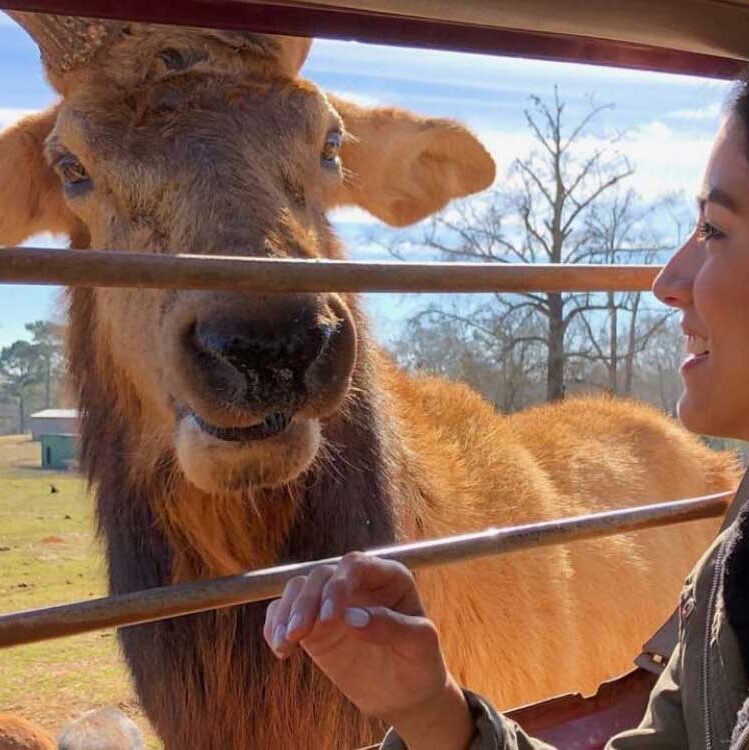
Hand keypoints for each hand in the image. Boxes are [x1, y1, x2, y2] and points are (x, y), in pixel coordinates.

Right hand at [264, 552, 473, 749]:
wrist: (404, 693)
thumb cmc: (420, 663)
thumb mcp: (420, 645)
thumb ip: (392, 627)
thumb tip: (353, 618)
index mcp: (388, 577)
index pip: (355, 565)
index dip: (338, 585)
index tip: (329, 617)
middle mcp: (356, 583)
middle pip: (321, 575)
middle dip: (306, 602)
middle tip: (298, 634)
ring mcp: (331, 602)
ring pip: (299, 589)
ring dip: (287, 612)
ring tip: (285, 643)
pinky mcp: (313, 625)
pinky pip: (285, 613)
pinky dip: (275, 626)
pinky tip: (281, 649)